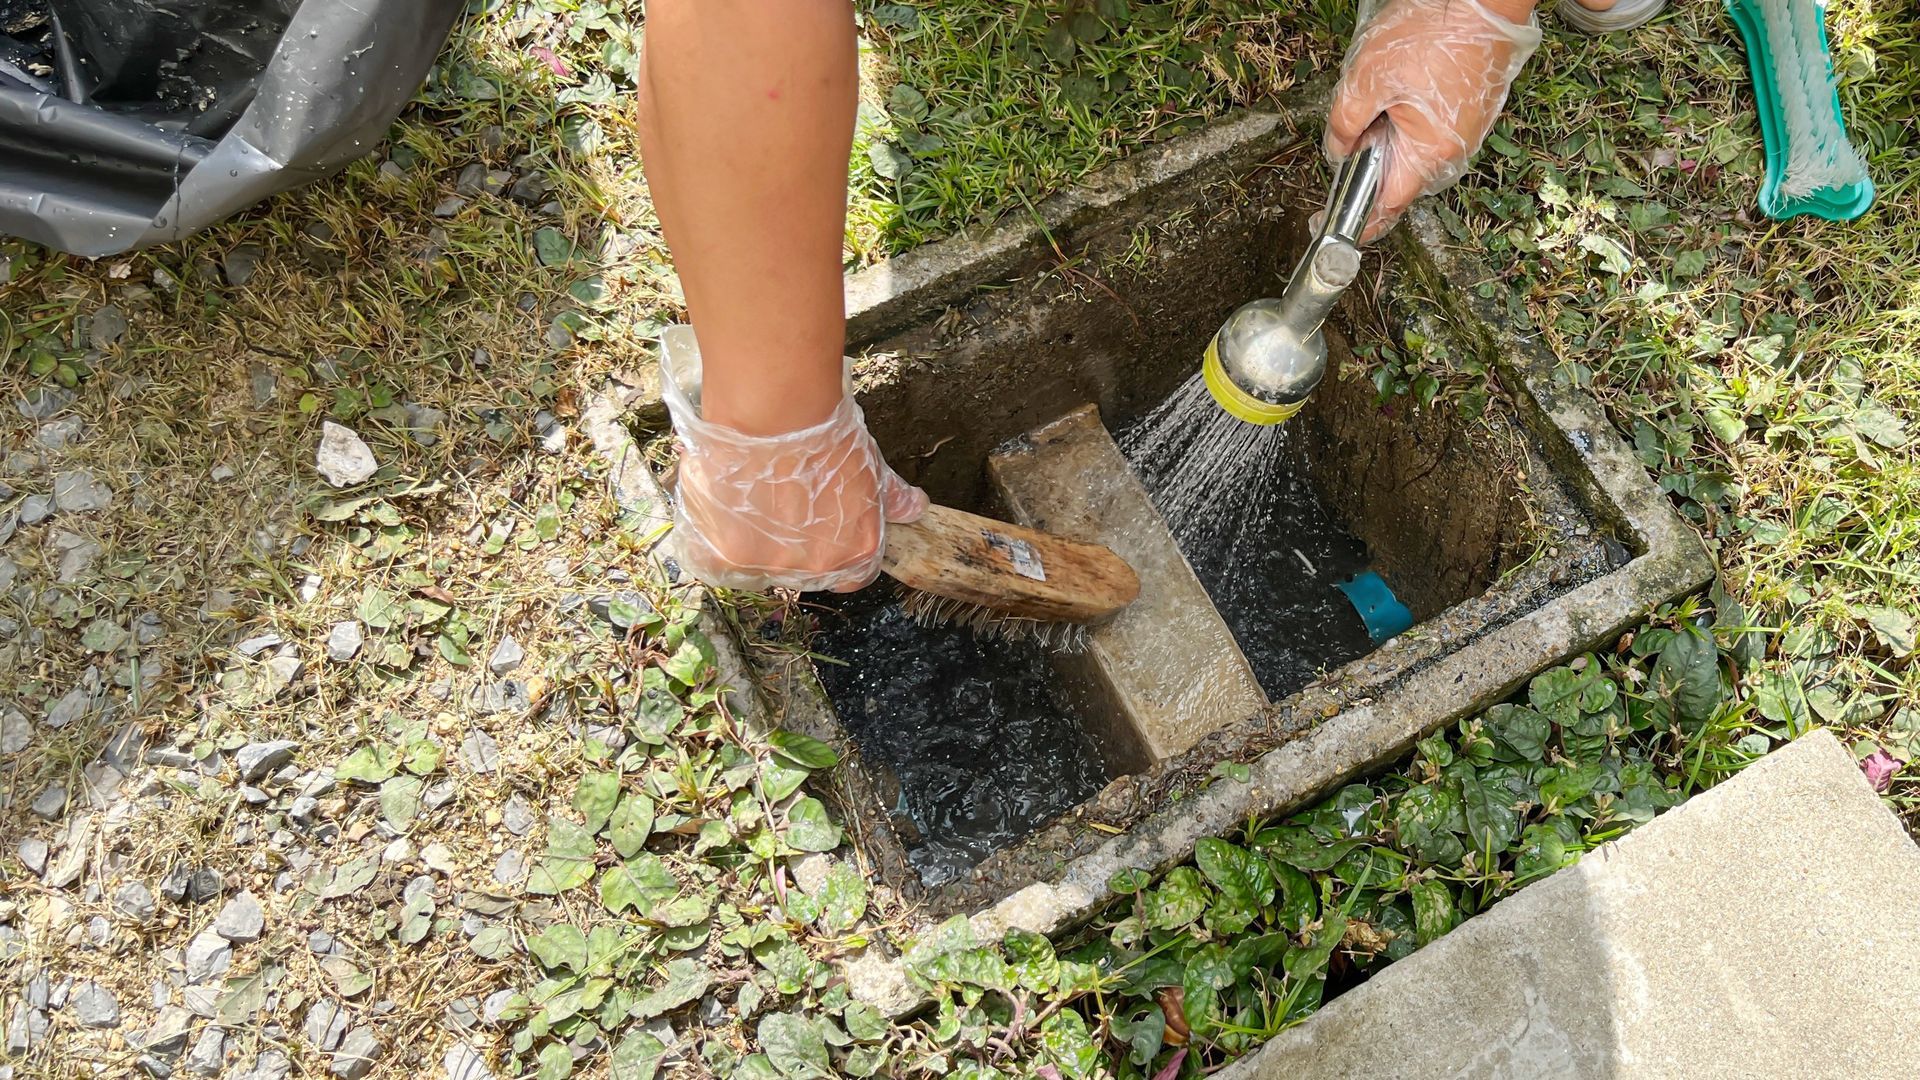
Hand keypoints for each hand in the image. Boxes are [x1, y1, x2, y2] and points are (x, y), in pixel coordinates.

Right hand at [660, 326, 928, 592]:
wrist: (775, 411)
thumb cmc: (825, 432)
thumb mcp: (870, 463)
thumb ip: (891, 495)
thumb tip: (916, 509)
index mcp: (857, 552)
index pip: (851, 576)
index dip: (836, 550)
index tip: (820, 528)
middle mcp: (815, 568)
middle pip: (802, 573)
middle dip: (793, 545)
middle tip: (780, 503)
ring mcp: (768, 565)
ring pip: (757, 567)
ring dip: (752, 540)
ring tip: (748, 497)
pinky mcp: (724, 555)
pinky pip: (715, 563)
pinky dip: (715, 540)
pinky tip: (720, 509)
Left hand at [1325, 0, 1542, 241]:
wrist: (1484, 1)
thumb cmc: (1433, 34)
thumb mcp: (1367, 79)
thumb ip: (1344, 123)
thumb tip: (1338, 150)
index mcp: (1429, 152)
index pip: (1389, 205)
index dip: (1362, 221)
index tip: (1339, 229)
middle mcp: (1454, 150)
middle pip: (1401, 177)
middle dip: (1372, 164)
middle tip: (1353, 133)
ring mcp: (1467, 131)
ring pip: (1416, 152)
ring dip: (1391, 137)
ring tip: (1382, 99)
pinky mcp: (1472, 111)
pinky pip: (1434, 131)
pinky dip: (1410, 121)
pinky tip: (1403, 90)